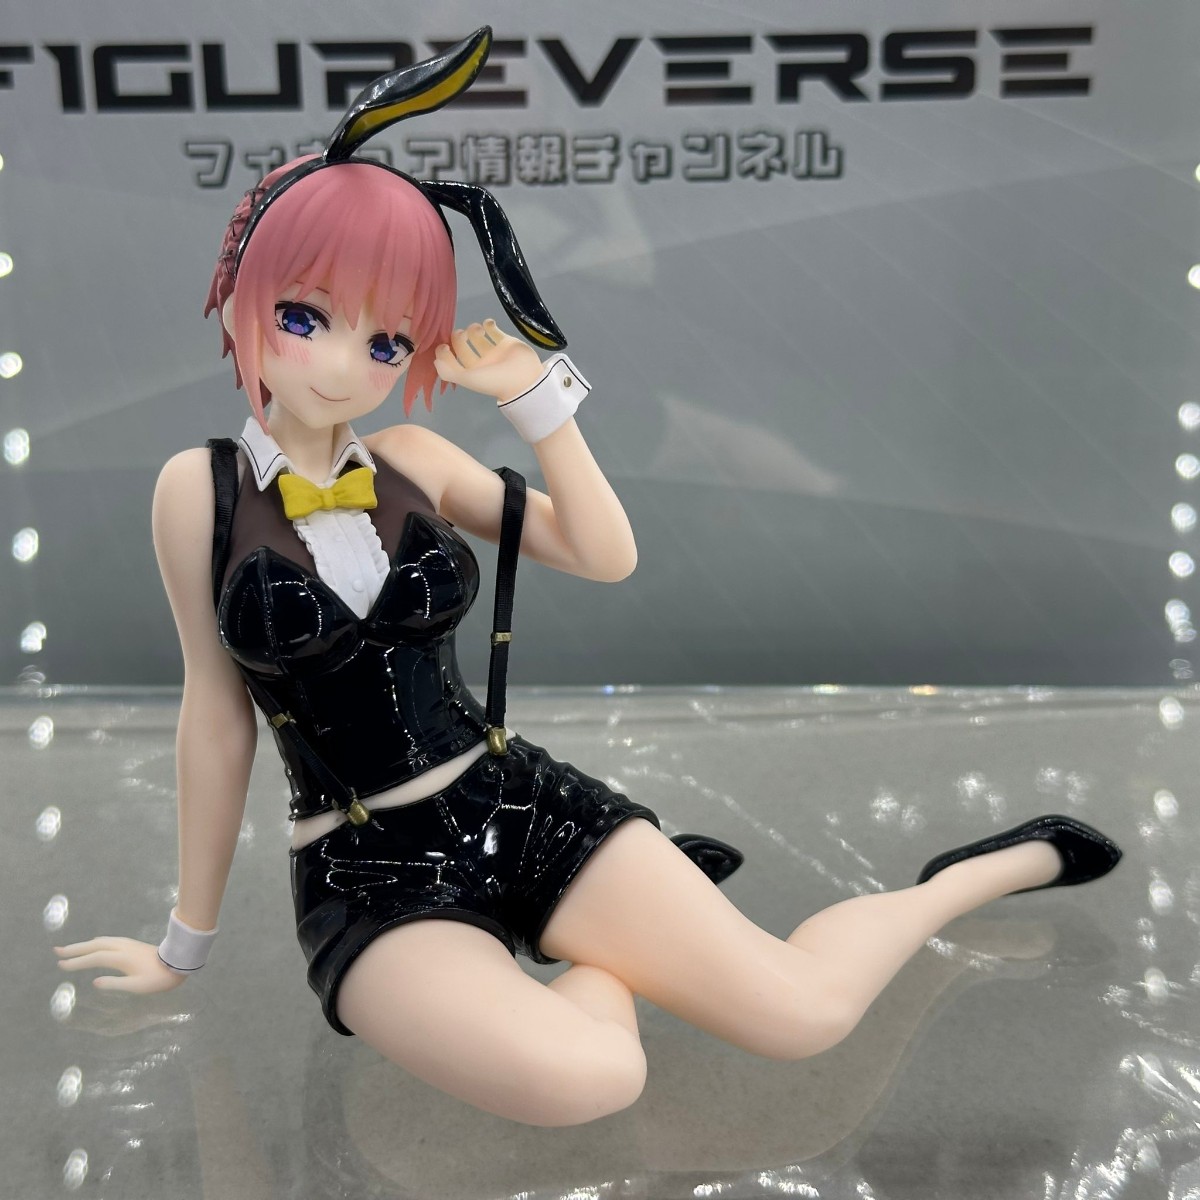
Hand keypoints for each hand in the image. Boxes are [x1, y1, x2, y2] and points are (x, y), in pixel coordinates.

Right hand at [54, 937, 187, 994]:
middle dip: (75, 948)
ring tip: (70, 949)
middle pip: (94, 946)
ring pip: (101, 941)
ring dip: (84, 945)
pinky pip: (107, 941)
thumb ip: (115, 984)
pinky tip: (93, 946)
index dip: (77, 962)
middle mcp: (122, 947)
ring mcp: (127, 944)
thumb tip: (95, 982)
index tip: (61, 965)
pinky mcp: (131, 944)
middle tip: (57, 951)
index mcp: (122, 958)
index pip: (94, 958)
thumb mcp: (137, 986)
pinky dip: (95, 943)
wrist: (177, 962)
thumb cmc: (158, 978)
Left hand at [434, 319, 542, 402]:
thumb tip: (435, 360)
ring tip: (478, 331)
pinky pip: (492, 329)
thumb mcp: (467, 380)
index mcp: (469, 371)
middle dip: (458, 337)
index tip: (443, 345)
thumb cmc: (494, 380)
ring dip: (472, 329)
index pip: (451, 358)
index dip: (444, 350)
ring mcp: (492, 350)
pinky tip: (489, 326)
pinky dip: (488, 324)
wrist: (524, 379)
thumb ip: (448, 371)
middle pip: (462, 344)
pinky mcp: (505, 341)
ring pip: (476, 334)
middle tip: (461, 335)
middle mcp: (479, 361)